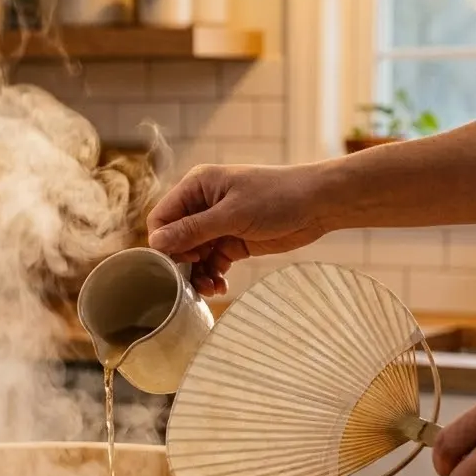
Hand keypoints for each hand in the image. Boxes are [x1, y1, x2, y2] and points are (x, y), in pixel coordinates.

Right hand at [146, 164, 325, 296]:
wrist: (319, 204)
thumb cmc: (277, 197)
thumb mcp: (232, 215)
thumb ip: (193, 230)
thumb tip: (156, 243)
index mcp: (196, 186)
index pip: (162, 218)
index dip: (164, 243)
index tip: (179, 262)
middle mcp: (202, 204)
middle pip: (175, 240)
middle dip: (183, 264)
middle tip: (194, 283)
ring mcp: (217, 224)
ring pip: (193, 256)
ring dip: (198, 274)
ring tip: (210, 289)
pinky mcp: (232, 241)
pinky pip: (212, 262)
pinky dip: (213, 275)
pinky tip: (221, 286)